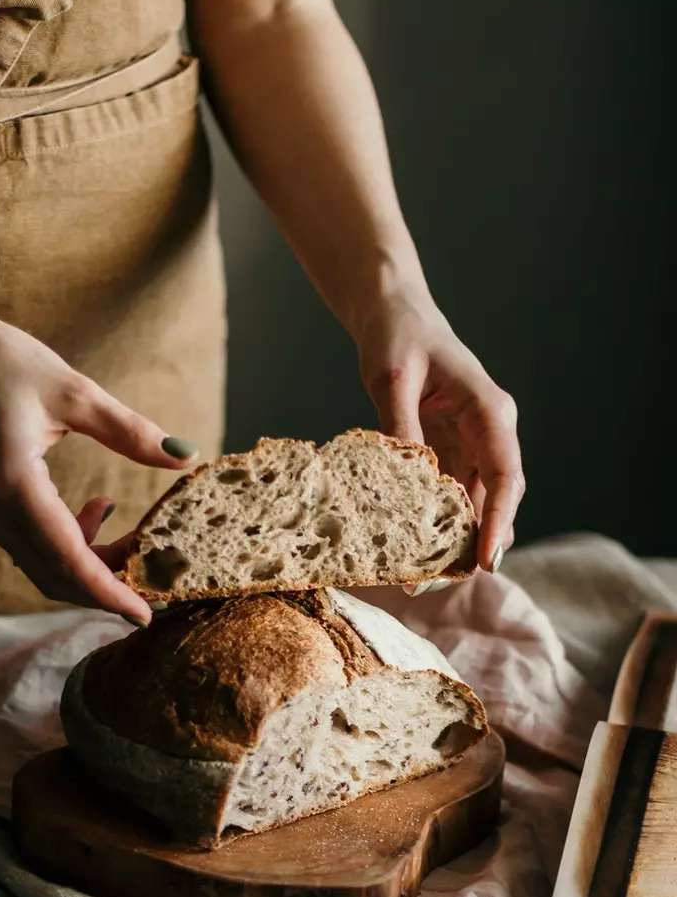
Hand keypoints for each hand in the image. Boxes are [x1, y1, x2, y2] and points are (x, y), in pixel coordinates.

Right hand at [0, 296, 197, 622]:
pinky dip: (71, 543)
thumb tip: (184, 455)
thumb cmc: (2, 361)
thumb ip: (129, 430)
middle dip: (107, 586)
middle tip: (155, 582)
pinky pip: (32, 544)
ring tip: (136, 539)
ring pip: (44, 564)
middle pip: (55, 575)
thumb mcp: (73, 390)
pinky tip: (99, 508)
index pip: (67, 560)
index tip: (144, 614)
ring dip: (92, 563)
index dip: (108, 593)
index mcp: (13, 485)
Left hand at [357, 285, 524, 575]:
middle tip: (442, 582)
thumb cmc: (397, 336)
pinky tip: (416, 551)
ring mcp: (473, 444)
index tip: (487, 559)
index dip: (499, 521)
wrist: (393, 314)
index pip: (505, 474)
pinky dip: (439, 525)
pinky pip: (453, 497)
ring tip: (425, 579)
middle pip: (497, 498)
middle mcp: (490, 431)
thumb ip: (399, 424)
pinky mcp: (451, 453)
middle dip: (478, 543)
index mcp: (488, 410)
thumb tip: (405, 475)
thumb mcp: (390, 377)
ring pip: (477, 504)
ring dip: (457, 541)